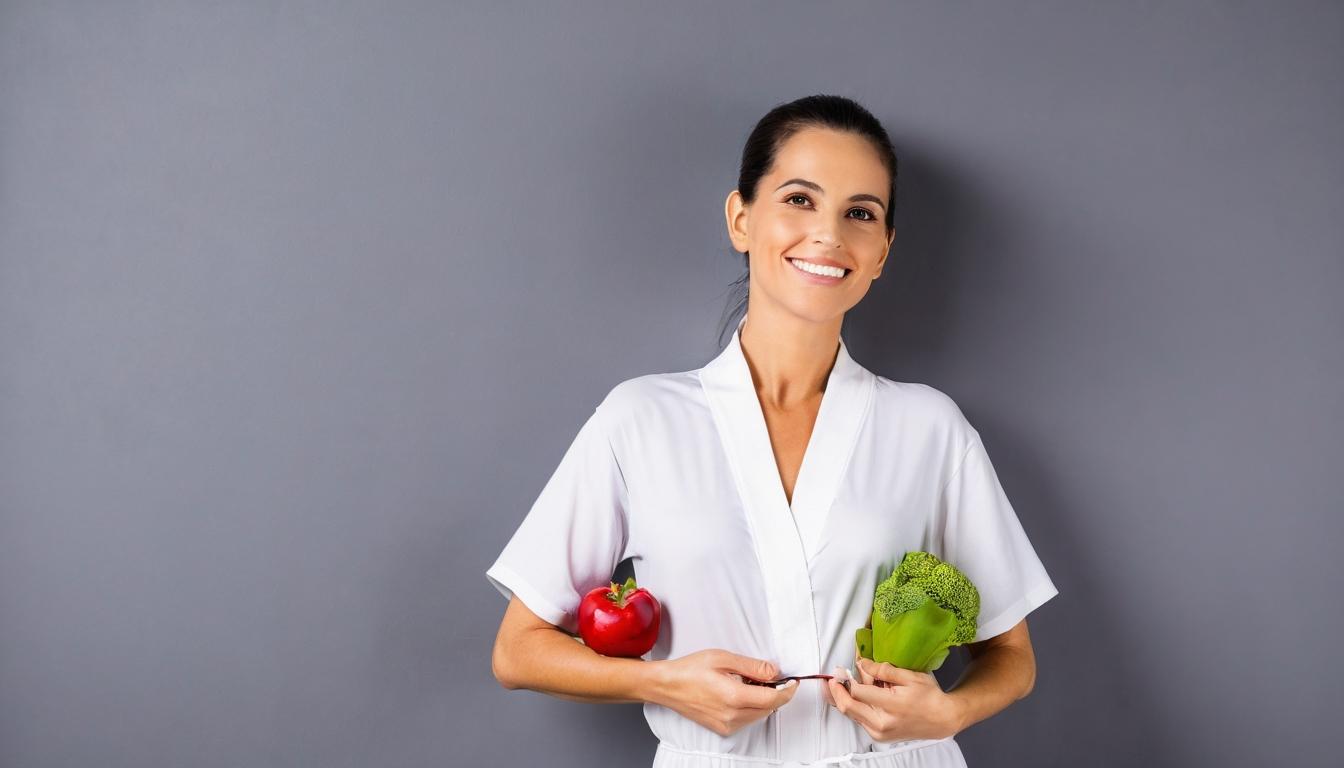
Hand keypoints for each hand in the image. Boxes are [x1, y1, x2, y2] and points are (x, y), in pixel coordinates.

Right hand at [651, 649, 799, 736]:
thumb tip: (775, 671)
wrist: (668, 685)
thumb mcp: (724, 658)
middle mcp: (732, 716)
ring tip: (749, 682)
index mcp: (734, 697)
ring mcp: (727, 725)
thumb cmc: (691, 669)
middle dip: (776, 693)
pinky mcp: (722, 728)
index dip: (787, 690)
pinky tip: (740, 693)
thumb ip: (753, 666)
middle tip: (769, 676)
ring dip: (763, 701)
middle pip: (769, 709)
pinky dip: (751, 707)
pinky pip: (747, 720)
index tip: (792, 681)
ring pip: (759, 715)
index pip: (773, 699)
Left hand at [825, 656, 963, 742]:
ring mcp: (879, 732)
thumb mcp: (909, 676)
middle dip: (836, 691)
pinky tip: (860, 694)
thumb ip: (883, 670)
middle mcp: (882, 723)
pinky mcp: (879, 736)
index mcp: (890, 706)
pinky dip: (856, 705)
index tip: (840, 670)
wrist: (942, 720)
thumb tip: (862, 664)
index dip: (845, 680)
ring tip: (847, 683)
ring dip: (846, 698)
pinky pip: (860, 719)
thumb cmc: (929, 696)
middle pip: (848, 707)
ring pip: (852, 714)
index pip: (857, 692)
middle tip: (832, 678)